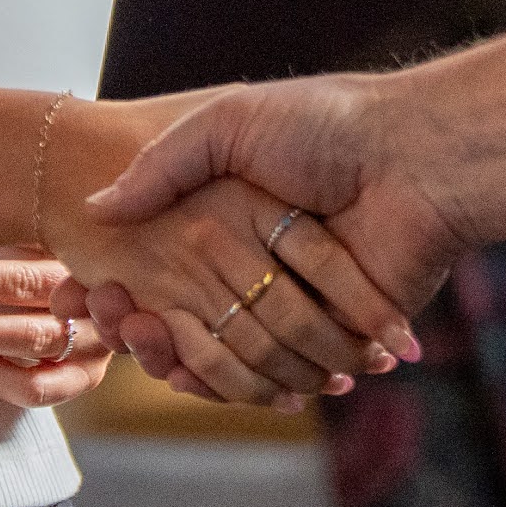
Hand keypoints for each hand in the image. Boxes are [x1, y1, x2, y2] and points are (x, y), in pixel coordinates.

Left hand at [0, 252, 108, 414]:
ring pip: (26, 340)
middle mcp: (91, 293)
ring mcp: (93, 340)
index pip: (13, 264)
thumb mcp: (36, 241)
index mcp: (77, 252)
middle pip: (19, 294)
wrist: (108, 299)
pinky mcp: (87, 377)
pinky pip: (38, 389)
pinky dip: (2, 377)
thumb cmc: (52, 265)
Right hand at [90, 74, 474, 397]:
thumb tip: (97, 208)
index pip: (173, 270)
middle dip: (147, 325)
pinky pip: (284, 376)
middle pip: (195, 317)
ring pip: (232, 354)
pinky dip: (241, 384)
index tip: (90, 290)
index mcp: (245, 219)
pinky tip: (191, 371)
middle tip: (107, 318)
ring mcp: (308, 305)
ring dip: (185, 360)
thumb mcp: (230, 122)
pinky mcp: (344, 336)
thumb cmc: (325, 126)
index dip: (131, 284)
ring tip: (143, 343)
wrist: (416, 158)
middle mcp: (273, 265)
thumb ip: (165, 163)